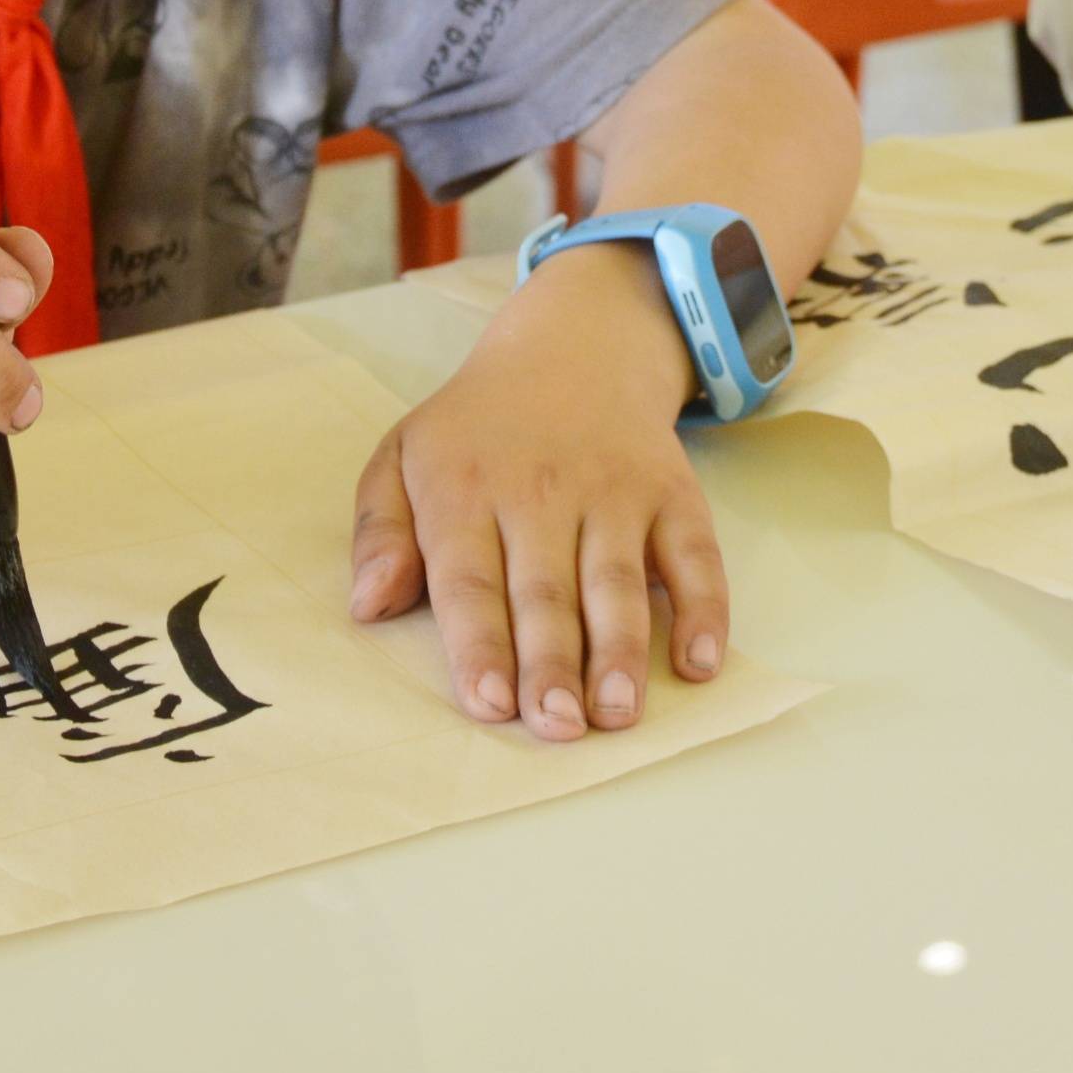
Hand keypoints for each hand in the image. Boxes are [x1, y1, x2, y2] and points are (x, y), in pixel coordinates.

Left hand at [348, 246, 723, 741]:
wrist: (574, 345)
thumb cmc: (476, 428)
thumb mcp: (402, 456)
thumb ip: (379, 531)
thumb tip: (367, 606)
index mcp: (464, 488)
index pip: (470, 579)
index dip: (479, 644)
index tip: (489, 705)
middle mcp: (541, 490)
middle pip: (546, 591)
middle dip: (552, 664)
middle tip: (557, 727)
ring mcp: (614, 490)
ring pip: (618, 579)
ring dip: (622, 649)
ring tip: (619, 713)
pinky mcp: (672, 491)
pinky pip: (695, 553)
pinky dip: (704, 608)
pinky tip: (698, 662)